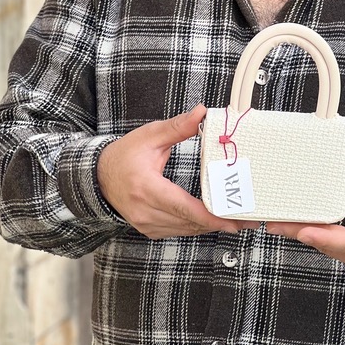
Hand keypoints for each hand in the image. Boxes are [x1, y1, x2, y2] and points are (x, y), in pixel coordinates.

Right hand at [97, 105, 242, 238]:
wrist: (98, 177)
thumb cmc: (123, 155)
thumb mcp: (149, 136)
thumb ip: (177, 127)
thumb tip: (201, 113)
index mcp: (146, 188)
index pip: (183, 206)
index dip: (209, 216)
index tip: (232, 218)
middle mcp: (145, 212)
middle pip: (189, 222)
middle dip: (219, 221)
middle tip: (246, 217)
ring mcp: (146, 224)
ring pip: (186, 229)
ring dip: (210, 225)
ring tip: (237, 219)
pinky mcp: (149, 229)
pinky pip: (179, 230)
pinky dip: (196, 225)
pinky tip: (213, 219)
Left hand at [265, 155, 344, 272]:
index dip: (325, 236)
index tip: (304, 229)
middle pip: (334, 248)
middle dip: (303, 234)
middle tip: (277, 222)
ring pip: (333, 251)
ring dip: (308, 236)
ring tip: (282, 223)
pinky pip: (338, 250)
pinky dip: (320, 238)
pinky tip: (304, 227)